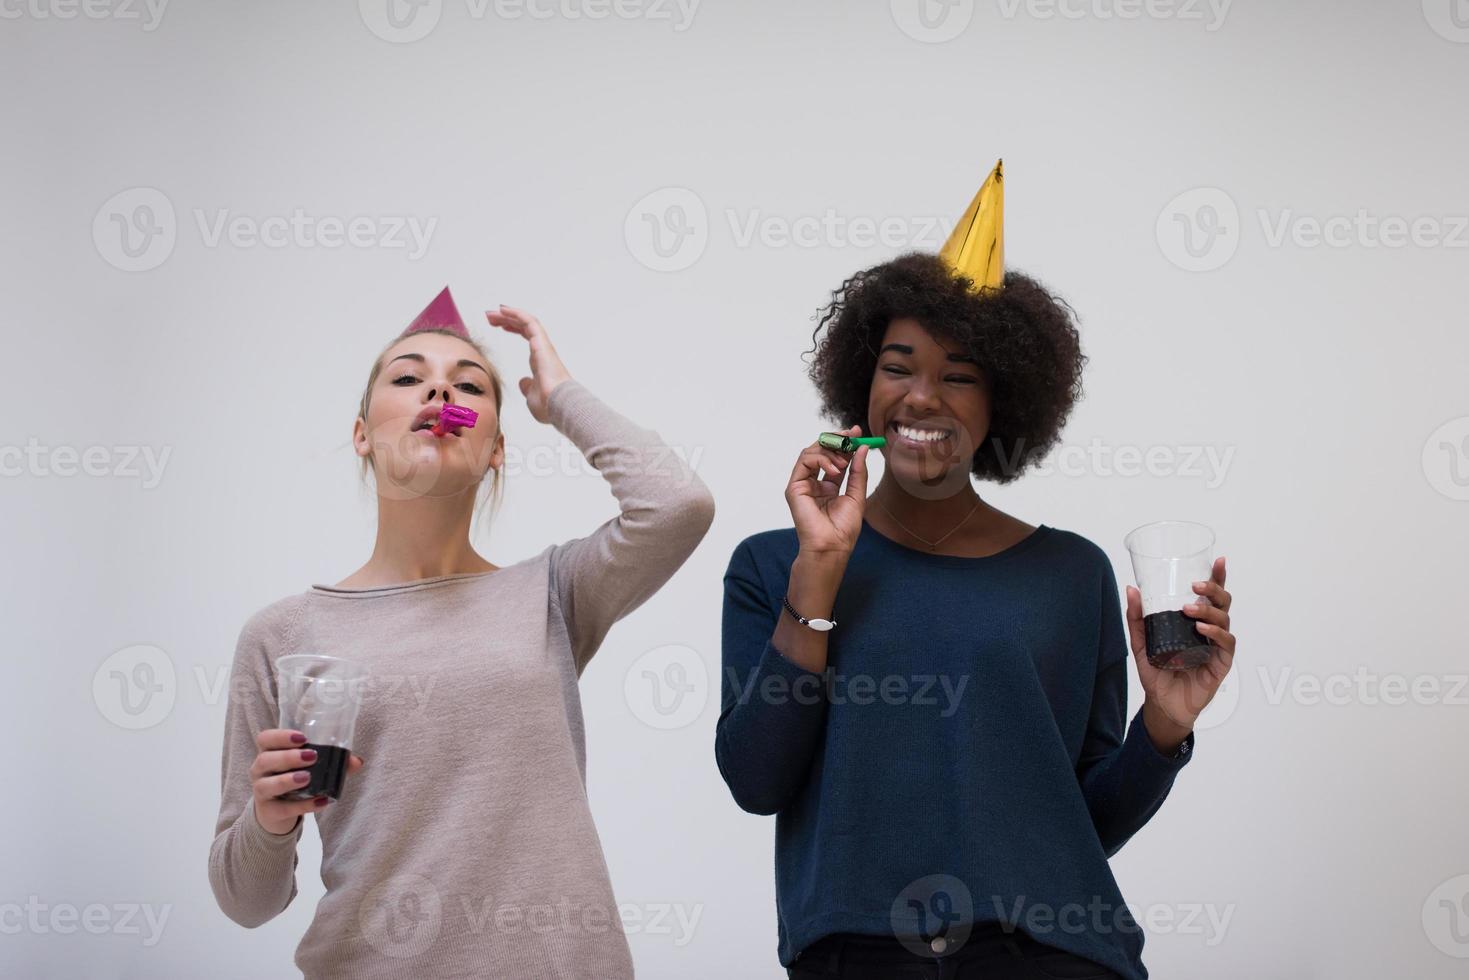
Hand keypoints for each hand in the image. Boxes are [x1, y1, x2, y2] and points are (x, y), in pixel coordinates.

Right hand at [248, 729, 363, 835]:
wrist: (277, 811)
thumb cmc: (293, 778)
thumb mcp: (309, 767)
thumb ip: (333, 761)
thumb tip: (357, 761)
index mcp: (269, 752)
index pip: (265, 738)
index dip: (280, 736)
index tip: (302, 737)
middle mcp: (260, 770)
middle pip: (264, 759)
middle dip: (288, 757)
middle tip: (311, 756)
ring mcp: (261, 792)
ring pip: (266, 785)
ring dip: (287, 780)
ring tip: (307, 778)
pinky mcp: (269, 812)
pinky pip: (282, 809)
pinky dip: (302, 806)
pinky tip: (321, 801)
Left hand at [485, 305, 571, 423]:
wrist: (558, 405)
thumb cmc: (547, 405)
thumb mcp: (531, 395)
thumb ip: (527, 386)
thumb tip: (523, 382)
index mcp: (539, 361)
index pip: (526, 337)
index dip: (512, 329)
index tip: (499, 326)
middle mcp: (542, 350)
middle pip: (524, 327)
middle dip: (507, 319)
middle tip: (490, 316)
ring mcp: (542, 346)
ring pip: (526, 322)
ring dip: (508, 314)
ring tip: (491, 312)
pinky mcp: (541, 343)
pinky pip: (529, 322)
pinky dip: (516, 313)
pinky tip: (503, 310)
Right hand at [785, 425, 869, 557]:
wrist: (832, 546)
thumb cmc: (843, 528)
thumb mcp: (857, 495)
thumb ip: (858, 472)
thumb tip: (862, 448)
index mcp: (828, 486)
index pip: (835, 458)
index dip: (845, 443)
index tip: (857, 432)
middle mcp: (813, 483)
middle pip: (821, 451)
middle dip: (836, 439)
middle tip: (851, 435)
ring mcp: (802, 484)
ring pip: (811, 452)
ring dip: (830, 450)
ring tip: (843, 461)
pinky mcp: (794, 487)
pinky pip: (804, 461)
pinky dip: (821, 458)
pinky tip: (835, 468)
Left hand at [1125, 557, 1235, 742]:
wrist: (1162, 704)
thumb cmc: (1157, 672)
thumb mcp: (1142, 643)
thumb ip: (1137, 618)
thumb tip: (1131, 589)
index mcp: (1196, 622)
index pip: (1211, 596)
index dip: (1218, 578)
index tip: (1218, 560)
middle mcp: (1210, 631)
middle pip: (1223, 603)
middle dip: (1214, 590)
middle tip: (1195, 586)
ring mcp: (1217, 647)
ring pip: (1225, 620)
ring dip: (1209, 610)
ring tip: (1190, 609)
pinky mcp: (1221, 664)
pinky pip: (1225, 644)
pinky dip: (1216, 632)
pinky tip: (1202, 628)